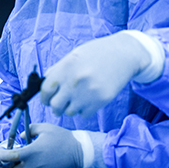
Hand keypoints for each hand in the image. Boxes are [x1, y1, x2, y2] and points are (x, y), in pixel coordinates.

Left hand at [0, 123, 81, 167]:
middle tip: (10, 157)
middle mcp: (34, 164)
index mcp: (32, 152)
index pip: (10, 157)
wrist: (78, 150)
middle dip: (9, 165)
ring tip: (22, 159)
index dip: (1, 155)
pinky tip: (33, 162)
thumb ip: (29, 130)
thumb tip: (21, 136)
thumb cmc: (62, 137)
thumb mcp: (44, 128)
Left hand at [40, 31, 160, 118]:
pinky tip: (89, 100)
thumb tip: (44, 84)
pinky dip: (84, 110)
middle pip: (55, 106)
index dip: (44, 97)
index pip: (45, 90)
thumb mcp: (74, 55)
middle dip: (56, 107)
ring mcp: (88, 93)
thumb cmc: (97, 53)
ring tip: (77, 99)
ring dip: (71, 108)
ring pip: (70, 112)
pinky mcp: (101, 101)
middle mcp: (74, 81)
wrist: (123, 55)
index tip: (47, 99)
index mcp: (65, 67)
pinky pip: (84, 114)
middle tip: (60, 105)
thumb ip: (58, 70)